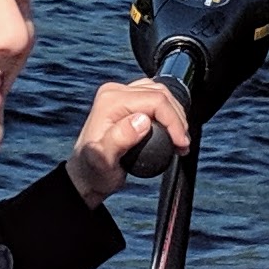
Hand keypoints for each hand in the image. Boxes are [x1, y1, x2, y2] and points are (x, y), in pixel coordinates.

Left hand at [65, 79, 190, 205]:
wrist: (86, 175)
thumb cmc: (93, 171)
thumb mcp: (103, 160)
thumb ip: (120, 139)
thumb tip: (143, 121)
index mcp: (110, 100)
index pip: (155, 100)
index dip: (173, 120)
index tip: (180, 143)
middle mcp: (115, 92)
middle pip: (161, 94)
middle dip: (178, 119)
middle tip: (182, 145)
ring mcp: (122, 95)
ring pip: (162, 94)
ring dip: (176, 116)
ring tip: (179, 141)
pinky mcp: (129, 102)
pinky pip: (157, 99)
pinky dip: (169, 114)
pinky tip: (172, 134)